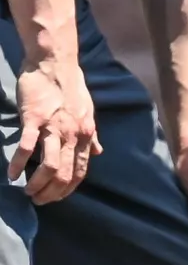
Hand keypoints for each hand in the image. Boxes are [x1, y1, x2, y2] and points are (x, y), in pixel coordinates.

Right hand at [9, 54, 100, 204]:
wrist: (55, 64)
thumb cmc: (72, 87)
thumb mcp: (88, 113)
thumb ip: (92, 136)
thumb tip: (99, 153)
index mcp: (86, 136)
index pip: (80, 171)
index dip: (68, 189)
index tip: (56, 197)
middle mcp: (73, 136)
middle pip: (65, 174)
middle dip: (52, 193)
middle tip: (39, 200)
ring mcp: (54, 128)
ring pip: (49, 166)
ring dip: (38, 184)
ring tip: (27, 191)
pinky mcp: (35, 119)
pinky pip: (27, 147)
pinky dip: (18, 164)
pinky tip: (12, 174)